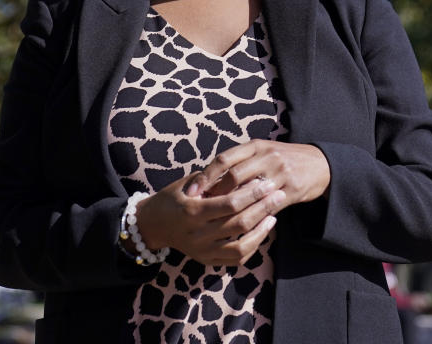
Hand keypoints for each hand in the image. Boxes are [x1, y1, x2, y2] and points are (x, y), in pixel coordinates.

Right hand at [129, 171, 284, 266]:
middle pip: (239, 223)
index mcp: (192, 211)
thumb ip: (214, 179)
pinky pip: (236, 259)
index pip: (230, 203)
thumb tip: (247, 172)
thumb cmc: (174, 197)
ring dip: (262, 231)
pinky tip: (262, 231)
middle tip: (278, 195)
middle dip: (263, 208)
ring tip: (273, 215)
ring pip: (241, 246)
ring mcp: (202, 251)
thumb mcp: (189, 183)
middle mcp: (197, 234)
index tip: (268, 183)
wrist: (153, 225)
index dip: (253, 193)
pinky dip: (253, 246)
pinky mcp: (206, 260)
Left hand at [188, 139, 330, 206]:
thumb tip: (207, 179)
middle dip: (214, 194)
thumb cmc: (283, 159)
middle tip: (200, 209)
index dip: (205, 176)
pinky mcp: (292, 189)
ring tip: (216, 219)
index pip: (224, 159)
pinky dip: (253, 215)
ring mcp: (280, 172)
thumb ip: (239, 162)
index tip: (191, 192)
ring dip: (232, 207)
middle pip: (233, 176)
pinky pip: (266, 205)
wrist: (319, 164)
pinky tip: (241, 224)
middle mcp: (267, 156)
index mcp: (256, 146)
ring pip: (249, 192)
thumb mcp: (262, 152)